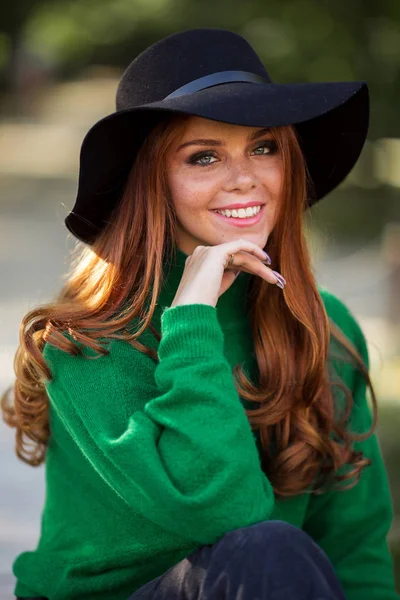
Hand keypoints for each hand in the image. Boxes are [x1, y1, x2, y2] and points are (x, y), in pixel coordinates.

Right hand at [171, 239, 285, 308]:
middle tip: (274, 278)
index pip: (227, 260)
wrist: (190, 309)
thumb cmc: (201, 306)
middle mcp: (201, 253)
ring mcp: (207, 251)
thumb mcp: (215, 288)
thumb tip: (241, 269)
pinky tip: (266, 261)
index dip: (247, 267)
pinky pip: (240, 246)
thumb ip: (226, 275)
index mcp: (197, 262)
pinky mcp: (215, 253)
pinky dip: (254, 250)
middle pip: (235, 257)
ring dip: (259, 266)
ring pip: (240, 255)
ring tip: (274, 279)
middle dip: (256, 266)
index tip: (263, 276)